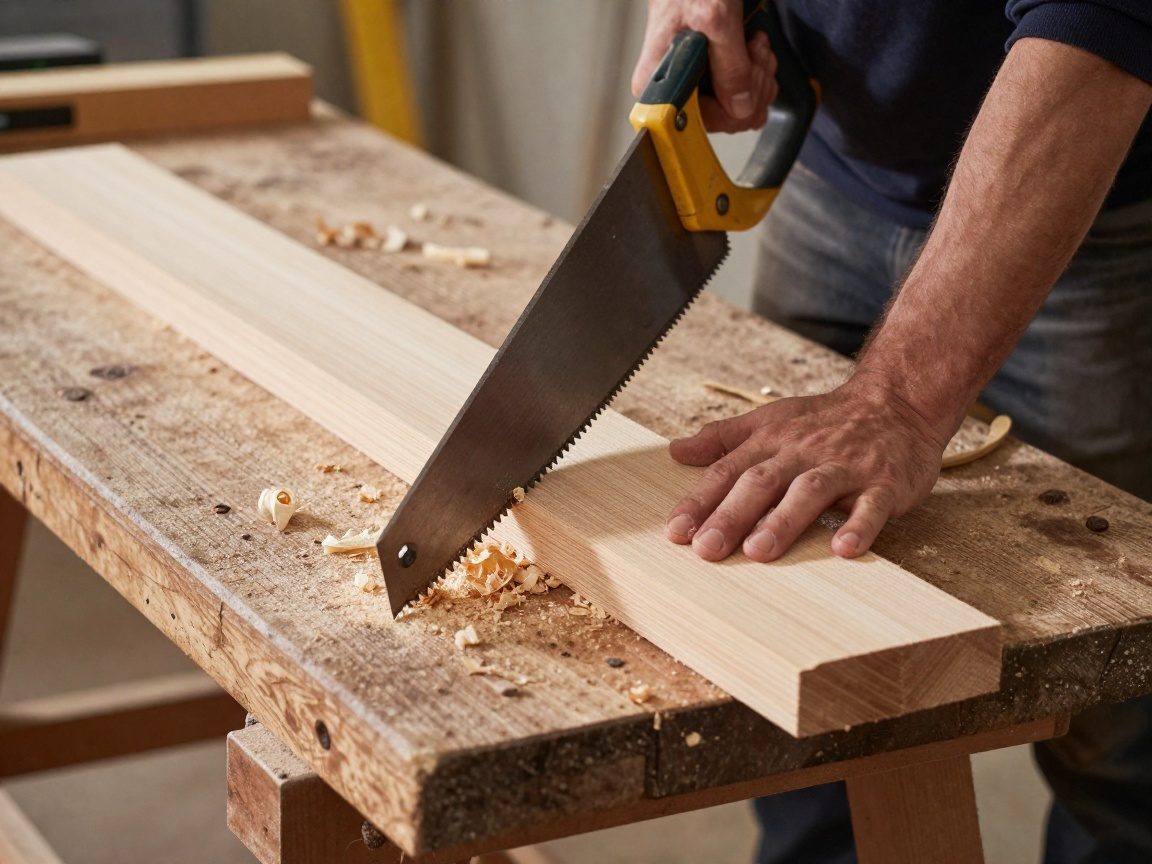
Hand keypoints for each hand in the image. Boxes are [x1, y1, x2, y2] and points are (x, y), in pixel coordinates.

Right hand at [631, 0, 778, 132]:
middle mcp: (674, 90)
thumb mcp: (716, 18)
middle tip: (754, 54)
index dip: (731, 109)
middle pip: (723, 119)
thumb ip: (730, 66)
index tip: (746, 77)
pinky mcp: (711, 77)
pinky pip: (743, 94)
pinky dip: (759, 72)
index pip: (699, 125)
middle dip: (752, 88)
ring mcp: (694, 85)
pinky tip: (753, 50)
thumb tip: (740, 108)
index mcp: (659, 85)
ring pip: (738, 109)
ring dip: (759, 76)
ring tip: (753, 46)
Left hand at [665, 376, 950, 560]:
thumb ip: (724, 438)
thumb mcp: (771, 420)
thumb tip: (676, 450)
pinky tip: (845, 549)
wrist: (897, 401)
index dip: (700, 501)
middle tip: (706, 549)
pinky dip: (859, 525)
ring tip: (758, 551)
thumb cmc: (826, 420)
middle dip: (731, 515)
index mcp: (772, 440)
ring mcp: (845, 467)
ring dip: (783, 521)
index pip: (728, 471)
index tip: (675, 532)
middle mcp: (803, 452)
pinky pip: (872, 505)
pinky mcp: (884, 482)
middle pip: (761, 482)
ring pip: (810, 491)